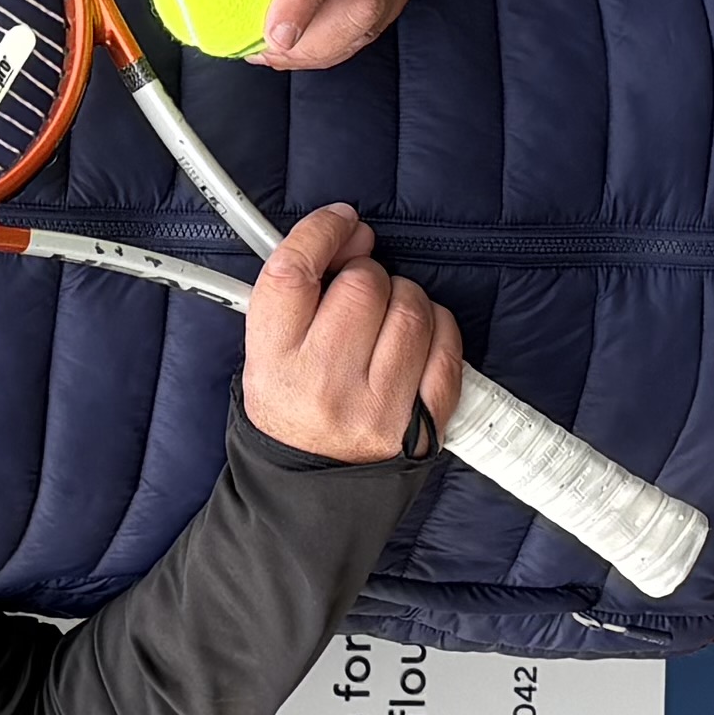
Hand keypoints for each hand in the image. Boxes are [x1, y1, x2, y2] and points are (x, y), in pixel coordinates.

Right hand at [239, 203, 462, 464]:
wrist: (312, 493)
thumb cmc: (293, 410)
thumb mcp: (267, 354)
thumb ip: (298, 290)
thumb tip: (355, 233)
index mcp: (274, 363)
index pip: (293, 273)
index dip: (322, 232)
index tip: (341, 221)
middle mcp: (324, 384)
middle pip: (362, 283)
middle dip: (366, 275)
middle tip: (359, 295)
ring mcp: (377, 407)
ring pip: (411, 307)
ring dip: (405, 298)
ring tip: (387, 320)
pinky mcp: (422, 423)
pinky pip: (447, 346)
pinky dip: (438, 327)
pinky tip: (419, 337)